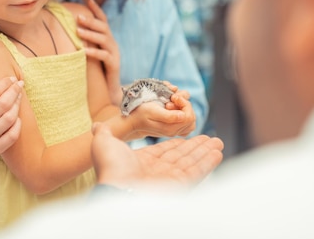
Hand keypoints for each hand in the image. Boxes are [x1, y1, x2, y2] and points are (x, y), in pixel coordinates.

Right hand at [0, 75, 22, 156]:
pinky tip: (17, 116)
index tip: (12, 79)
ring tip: (18, 97)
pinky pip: (13, 134)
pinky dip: (18, 123)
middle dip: (14, 91)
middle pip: (3, 104)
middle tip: (19, 85)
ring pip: (9, 118)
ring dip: (17, 105)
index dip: (5, 83)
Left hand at [77, 0, 121, 104]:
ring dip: (90, 34)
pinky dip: (94, 52)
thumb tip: (71, 31)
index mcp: (107, 39)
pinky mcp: (114, 64)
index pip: (103, 21)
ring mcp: (115, 53)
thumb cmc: (98, 70)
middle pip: (103, 28)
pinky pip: (104, 56)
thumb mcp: (93, 53)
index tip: (88, 0)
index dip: (97, 10)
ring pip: (104, 39)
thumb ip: (87, 42)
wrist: (110, 90)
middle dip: (91, 21)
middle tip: (78, 17)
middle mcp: (112, 44)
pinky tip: (84, 51)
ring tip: (78, 31)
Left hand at [92, 122, 223, 189]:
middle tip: (209, 138)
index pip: (164, 152)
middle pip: (181, 157)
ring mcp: (169, 179)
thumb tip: (96, 125)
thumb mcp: (103, 143)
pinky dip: (208, 162)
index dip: (177, 144)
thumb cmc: (110, 167)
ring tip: (217, 142)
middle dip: (196, 147)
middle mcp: (157, 172)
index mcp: (142, 162)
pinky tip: (217, 152)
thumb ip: (103, 133)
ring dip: (204, 152)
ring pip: (191, 162)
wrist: (118, 188)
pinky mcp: (180, 185)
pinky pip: (197, 171)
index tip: (188, 136)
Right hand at [127, 89, 195, 137]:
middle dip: (184, 104)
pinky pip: (186, 123)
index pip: (189, 116)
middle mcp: (174, 132)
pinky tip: (174, 108)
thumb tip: (184, 116)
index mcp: (170, 128)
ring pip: (190, 120)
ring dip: (184, 108)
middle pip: (191, 117)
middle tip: (171, 99)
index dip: (184, 103)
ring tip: (172, 103)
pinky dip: (184, 114)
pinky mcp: (172, 128)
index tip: (173, 97)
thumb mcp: (152, 111)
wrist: (133, 120)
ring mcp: (174, 131)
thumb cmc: (141, 113)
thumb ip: (169, 116)